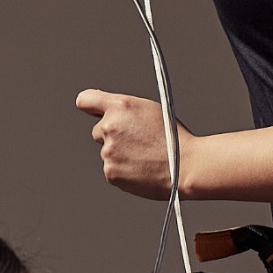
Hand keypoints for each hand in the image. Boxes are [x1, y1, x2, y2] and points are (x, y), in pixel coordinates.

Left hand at [77, 89, 192, 199]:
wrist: (186, 167)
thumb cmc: (175, 138)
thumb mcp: (151, 110)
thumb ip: (125, 110)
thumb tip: (111, 114)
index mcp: (121, 106)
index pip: (85, 100)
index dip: (90, 106)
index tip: (94, 112)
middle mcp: (109, 126)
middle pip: (98, 130)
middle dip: (112, 135)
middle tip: (137, 142)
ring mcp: (108, 151)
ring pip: (107, 151)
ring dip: (120, 154)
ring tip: (145, 157)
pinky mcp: (110, 172)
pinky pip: (112, 169)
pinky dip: (123, 170)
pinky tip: (142, 168)